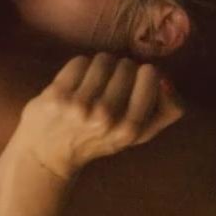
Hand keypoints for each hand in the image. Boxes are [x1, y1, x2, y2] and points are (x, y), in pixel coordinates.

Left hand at [15, 53, 184, 179]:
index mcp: (130, 130)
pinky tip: (77, 82)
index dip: (146, 74)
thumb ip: (165, 111)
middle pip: (127, 66)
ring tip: (94, 81)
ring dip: (100, 65)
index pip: (153, 78)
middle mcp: (106, 117)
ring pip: (103, 60)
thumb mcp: (137, 135)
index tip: (138, 80)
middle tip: (112, 83)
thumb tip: (167, 80)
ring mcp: (79, 106)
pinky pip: (80, 61)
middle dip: (122, 69)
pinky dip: (80, 67)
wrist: (48, 155)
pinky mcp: (57, 95)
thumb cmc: (98, 139)